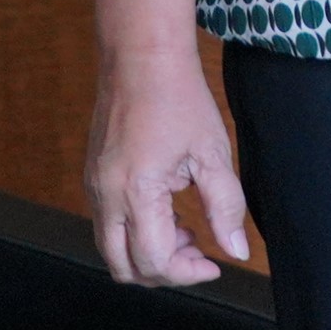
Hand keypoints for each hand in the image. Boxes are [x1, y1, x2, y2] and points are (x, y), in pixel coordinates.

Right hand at [86, 42, 253, 283]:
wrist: (142, 57)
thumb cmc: (179, 98)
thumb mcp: (214, 154)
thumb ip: (226, 208)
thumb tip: (236, 250)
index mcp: (136, 193)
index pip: (154, 262)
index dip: (188, 272)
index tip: (215, 263)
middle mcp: (106, 197)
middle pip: (124, 268)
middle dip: (165, 271)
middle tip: (200, 252)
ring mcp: (94, 188)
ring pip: (112, 249)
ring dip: (149, 252)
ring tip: (188, 227)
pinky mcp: (94, 178)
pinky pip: (108, 225)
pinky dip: (136, 232)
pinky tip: (169, 210)